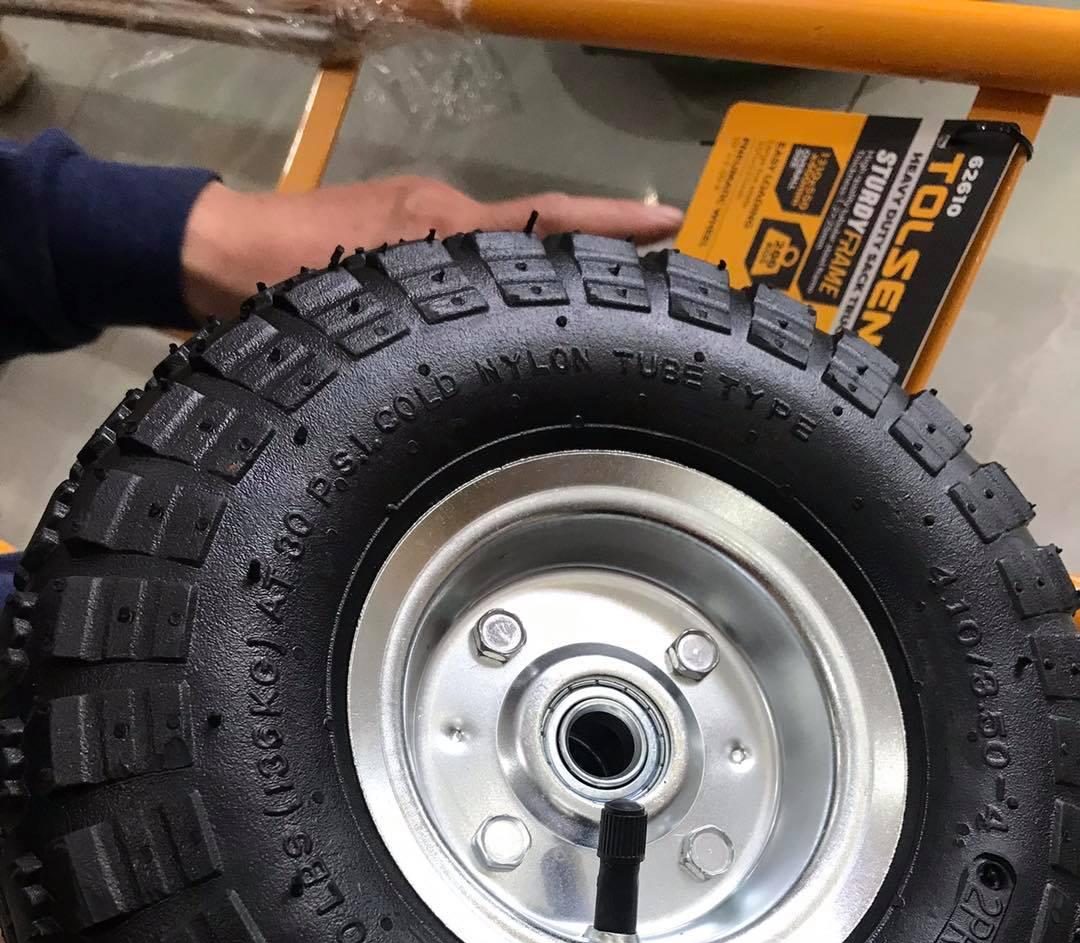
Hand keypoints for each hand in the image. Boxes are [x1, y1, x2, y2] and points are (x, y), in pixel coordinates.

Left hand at [181, 174, 683, 318]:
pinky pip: (472, 278)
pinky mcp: (398, 268)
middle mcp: (441, 228)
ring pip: (508, 265)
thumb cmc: (273, 286)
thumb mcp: (359, 290)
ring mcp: (421, 242)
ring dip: (558, 282)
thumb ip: (432, 287)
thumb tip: (506, 300)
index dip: (613, 227)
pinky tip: (527, 331)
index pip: (547, 222)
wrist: (206, 265)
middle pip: (541, 240)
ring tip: (613, 314)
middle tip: (665, 283)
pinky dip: (509, 295)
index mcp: (442, 228)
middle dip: (603, 254)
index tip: (674, 228)